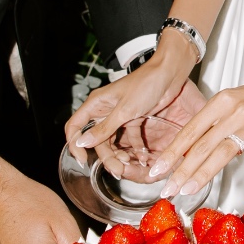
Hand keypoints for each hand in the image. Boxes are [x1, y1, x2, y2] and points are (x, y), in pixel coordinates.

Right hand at [65, 34, 201, 176]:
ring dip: (119, 155)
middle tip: (116, 169)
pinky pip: (129, 138)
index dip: (75, 144)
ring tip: (128, 167)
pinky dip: (134, 149)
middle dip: (105, 155)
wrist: (169, 73)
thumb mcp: (124, 110)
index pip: (75, 126)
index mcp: (96, 104)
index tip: (82, 159)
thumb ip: (104, 128)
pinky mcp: (134, 119)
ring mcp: (119, 116)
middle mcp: (105, 110)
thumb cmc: (145, 83)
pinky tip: (142, 159)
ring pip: (112, 141)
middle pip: (96, 139)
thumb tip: (83, 142)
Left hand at [148, 63, 243, 197]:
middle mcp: (233, 111)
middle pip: (201, 145)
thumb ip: (216, 123)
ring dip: (204, 173)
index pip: (189, 131)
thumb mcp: (234, 101)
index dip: (171, 153)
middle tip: (168, 188)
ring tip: (189, 189)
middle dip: (181, 170)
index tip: (157, 170)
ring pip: (224, 150)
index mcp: (220, 102)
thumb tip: (197, 149)